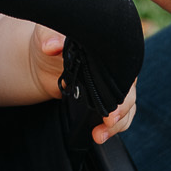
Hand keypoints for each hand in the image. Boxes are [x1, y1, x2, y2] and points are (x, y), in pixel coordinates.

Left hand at [30, 26, 136, 143]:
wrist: (42, 60)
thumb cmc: (48, 40)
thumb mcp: (46, 35)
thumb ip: (49, 38)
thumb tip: (51, 46)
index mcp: (108, 48)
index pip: (125, 64)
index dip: (123, 82)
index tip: (115, 99)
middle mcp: (115, 66)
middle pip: (128, 89)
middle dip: (122, 108)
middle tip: (110, 121)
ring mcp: (111, 84)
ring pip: (127, 105)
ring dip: (118, 122)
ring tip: (100, 135)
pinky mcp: (104, 100)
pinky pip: (117, 115)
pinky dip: (112, 128)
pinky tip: (99, 135)